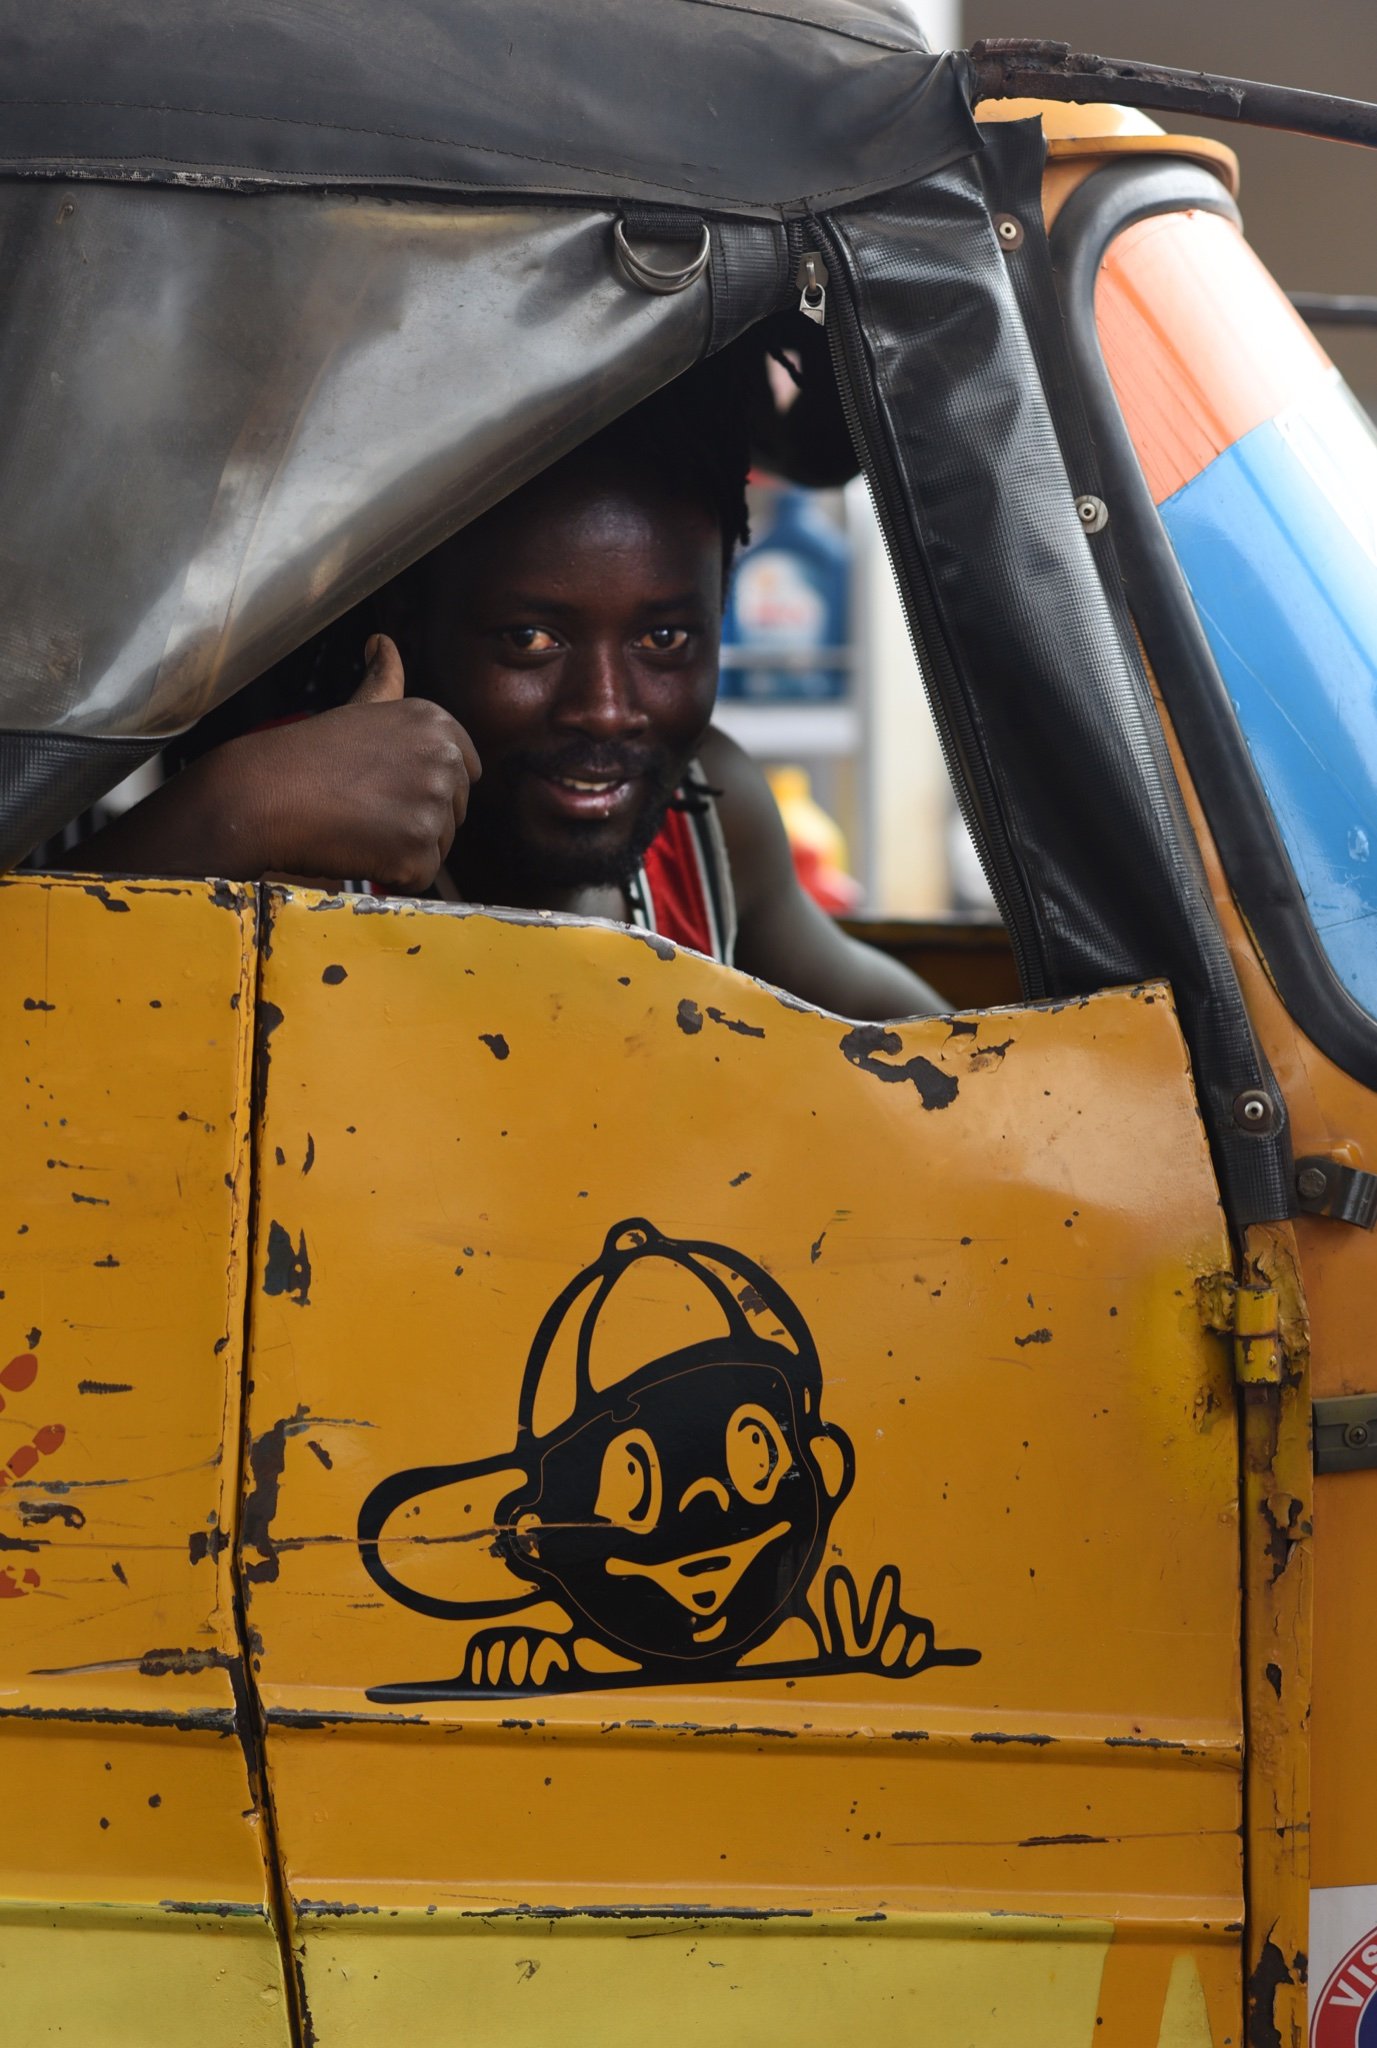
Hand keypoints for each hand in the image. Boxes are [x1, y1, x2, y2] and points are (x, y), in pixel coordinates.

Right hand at [209, 635, 480, 890]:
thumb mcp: (357, 707)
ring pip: (439, 846)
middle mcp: (445, 759)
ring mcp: (434, 806)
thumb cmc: (305, 756)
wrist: (262, 795)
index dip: (424, 787)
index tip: (385, 786)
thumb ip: (384, 680)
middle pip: (455, 812)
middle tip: (362, 808)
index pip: (467, 771)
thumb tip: (382, 643)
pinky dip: (390, 874)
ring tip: (356, 826)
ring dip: (401, 848)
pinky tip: (356, 849)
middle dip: (415, 820)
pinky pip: (419, 876)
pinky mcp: (419, 850)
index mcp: (436, 724)